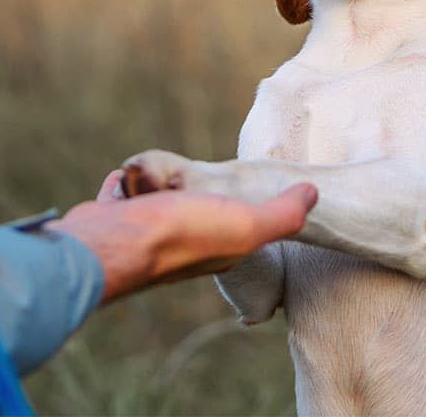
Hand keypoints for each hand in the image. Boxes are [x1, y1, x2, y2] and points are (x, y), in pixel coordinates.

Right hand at [50, 170, 316, 302]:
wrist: (111, 243)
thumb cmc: (181, 234)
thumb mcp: (247, 225)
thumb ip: (283, 215)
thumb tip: (314, 194)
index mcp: (218, 250)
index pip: (238, 226)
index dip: (245, 207)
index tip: (246, 188)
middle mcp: (181, 247)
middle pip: (193, 211)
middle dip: (194, 192)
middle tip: (195, 177)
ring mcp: (143, 233)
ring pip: (156, 202)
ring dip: (157, 185)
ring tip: (160, 174)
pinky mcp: (112, 220)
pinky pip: (121, 197)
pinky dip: (124, 185)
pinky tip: (126, 177)